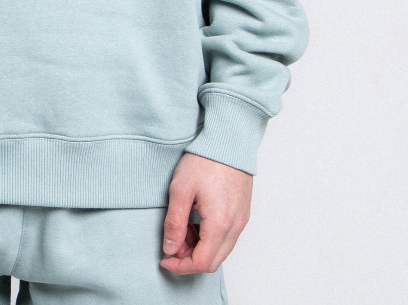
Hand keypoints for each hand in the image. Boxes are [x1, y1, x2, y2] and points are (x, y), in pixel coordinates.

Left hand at [160, 152, 251, 275]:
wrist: (229, 140)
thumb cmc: (204, 160)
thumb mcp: (180, 189)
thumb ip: (174, 222)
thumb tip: (170, 248)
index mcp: (220, 223)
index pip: (202, 263)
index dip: (181, 266)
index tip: (165, 259)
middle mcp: (235, 226)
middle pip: (213, 261)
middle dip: (189, 259)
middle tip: (172, 243)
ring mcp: (241, 220)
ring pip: (221, 250)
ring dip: (199, 248)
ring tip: (181, 228)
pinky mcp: (242, 212)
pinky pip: (227, 237)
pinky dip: (210, 238)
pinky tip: (195, 221)